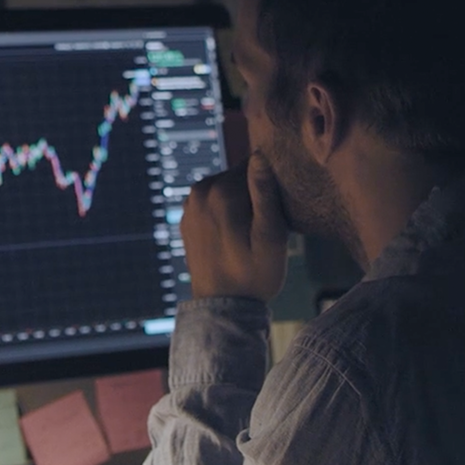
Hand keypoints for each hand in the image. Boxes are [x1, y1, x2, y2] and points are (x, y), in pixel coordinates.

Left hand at [180, 152, 289, 301]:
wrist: (223, 308)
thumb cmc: (254, 275)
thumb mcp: (270, 236)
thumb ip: (265, 193)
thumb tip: (260, 155)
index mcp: (220, 192)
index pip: (255, 164)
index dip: (272, 184)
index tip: (277, 210)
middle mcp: (199, 192)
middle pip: (238, 176)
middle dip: (254, 193)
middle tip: (265, 226)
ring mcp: (190, 205)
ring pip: (226, 188)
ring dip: (240, 203)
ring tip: (250, 233)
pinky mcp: (187, 218)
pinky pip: (213, 203)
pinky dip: (226, 212)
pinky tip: (235, 236)